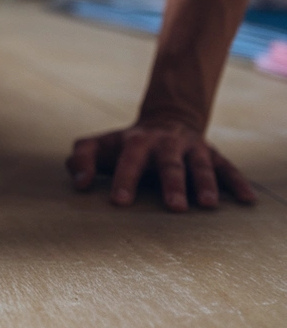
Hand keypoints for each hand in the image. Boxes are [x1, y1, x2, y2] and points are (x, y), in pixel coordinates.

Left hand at [65, 120, 256, 211]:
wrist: (166, 119)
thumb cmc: (125, 144)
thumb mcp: (99, 145)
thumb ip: (81, 159)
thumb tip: (79, 184)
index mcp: (136, 141)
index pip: (129, 159)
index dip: (124, 179)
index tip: (120, 202)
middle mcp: (165, 143)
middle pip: (169, 162)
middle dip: (172, 183)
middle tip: (175, 208)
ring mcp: (191, 148)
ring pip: (200, 164)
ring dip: (205, 183)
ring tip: (208, 205)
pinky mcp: (213, 154)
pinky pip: (228, 168)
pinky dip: (237, 182)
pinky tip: (247, 200)